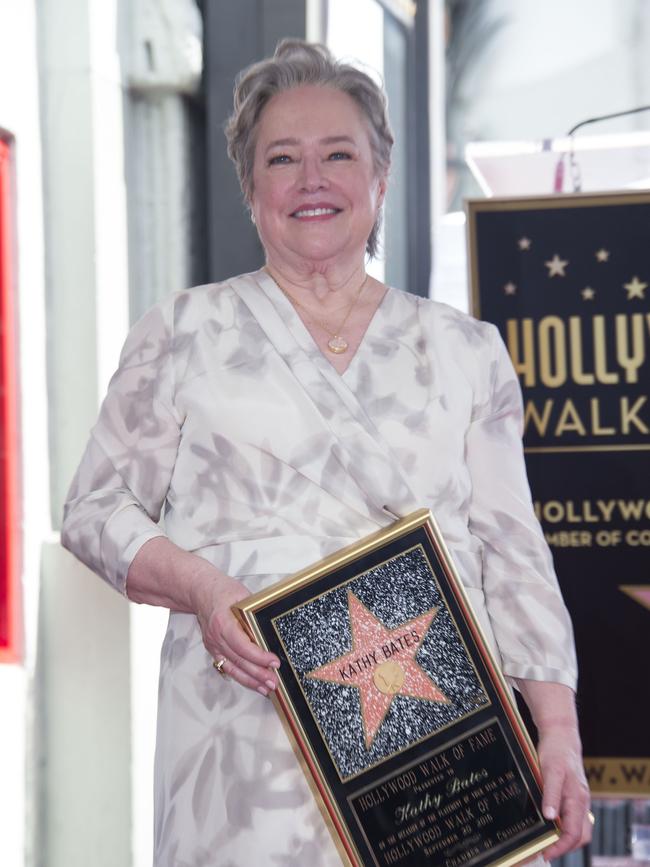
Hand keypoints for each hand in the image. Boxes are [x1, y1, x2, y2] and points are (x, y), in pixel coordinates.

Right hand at [193, 566, 280, 695]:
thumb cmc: (222, 591)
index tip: (274, 662)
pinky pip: (227, 667)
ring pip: (233, 668)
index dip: (259, 657)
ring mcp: (213, 645)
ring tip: (266, 688)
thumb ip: (253, 615)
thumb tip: (269, 632)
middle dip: (258, 674)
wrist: (201, 591)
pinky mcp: (214, 650)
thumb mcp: (243, 596)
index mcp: (223, 622)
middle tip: (274, 682)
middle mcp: (216, 637)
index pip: (242, 645)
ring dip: (250, 681)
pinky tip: (252, 683)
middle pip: (239, 661)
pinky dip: (241, 676)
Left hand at [537, 724, 591, 860]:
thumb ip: (551, 794)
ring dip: (564, 838)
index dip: (561, 848)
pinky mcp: (572, 794)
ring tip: (545, 842)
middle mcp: (581, 802)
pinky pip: (572, 817)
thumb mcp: (551, 771)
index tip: (546, 854)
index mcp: (578, 800)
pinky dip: (563, 826)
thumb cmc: (556, 751)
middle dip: (564, 848)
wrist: (561, 735)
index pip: (574, 834)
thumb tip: (550, 818)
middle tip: (544, 852)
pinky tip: (549, 824)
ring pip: (577, 827)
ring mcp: (578, 799)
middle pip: (579, 836)